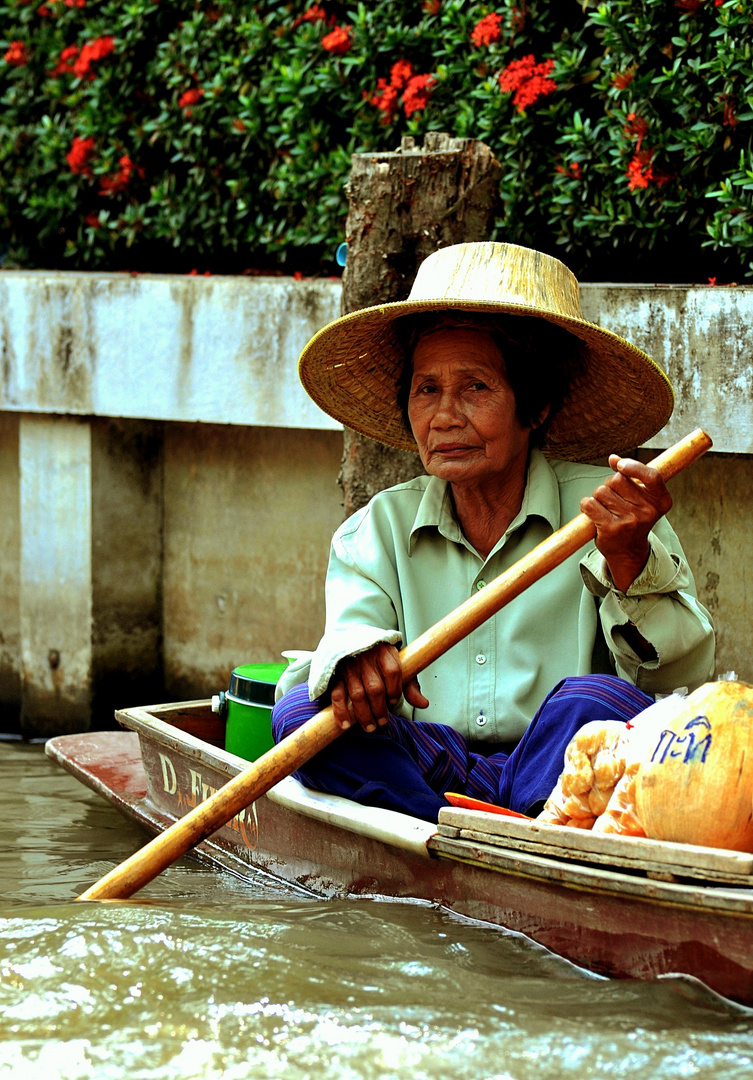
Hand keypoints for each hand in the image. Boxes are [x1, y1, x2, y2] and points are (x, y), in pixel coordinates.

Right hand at [328, 642, 428, 731]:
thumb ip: (410, 685)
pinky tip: (345, 724)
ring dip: (364, 714)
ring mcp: (349, 667)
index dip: (395, 690)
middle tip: (382, 722)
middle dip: (379, 709)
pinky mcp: (336, 676)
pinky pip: (337, 695)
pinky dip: (341, 711)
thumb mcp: (398, 666)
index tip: (393, 701)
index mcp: (384, 653)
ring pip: (357, 694)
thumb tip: (423, 704)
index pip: (393, 672)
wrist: (353, 641)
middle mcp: (366, 659)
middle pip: (375, 688)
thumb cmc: (380, 659)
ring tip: (370, 727)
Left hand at [580, 455, 671, 592]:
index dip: (634, 466)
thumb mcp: (641, 499)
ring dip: (598, 497)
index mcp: (661, 502)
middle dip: (610, 485)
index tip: (619, 464)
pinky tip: (593, 513)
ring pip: (601, 491)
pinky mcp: (611, 529)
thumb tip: (613, 458)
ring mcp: (630, 521)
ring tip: (606, 510)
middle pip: (617, 480)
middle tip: (614, 502)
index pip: (652, 476)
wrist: (628, 552)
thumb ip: (631, 477)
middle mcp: (648, 512)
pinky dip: (587, 505)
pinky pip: (590, 504)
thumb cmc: (632, 520)